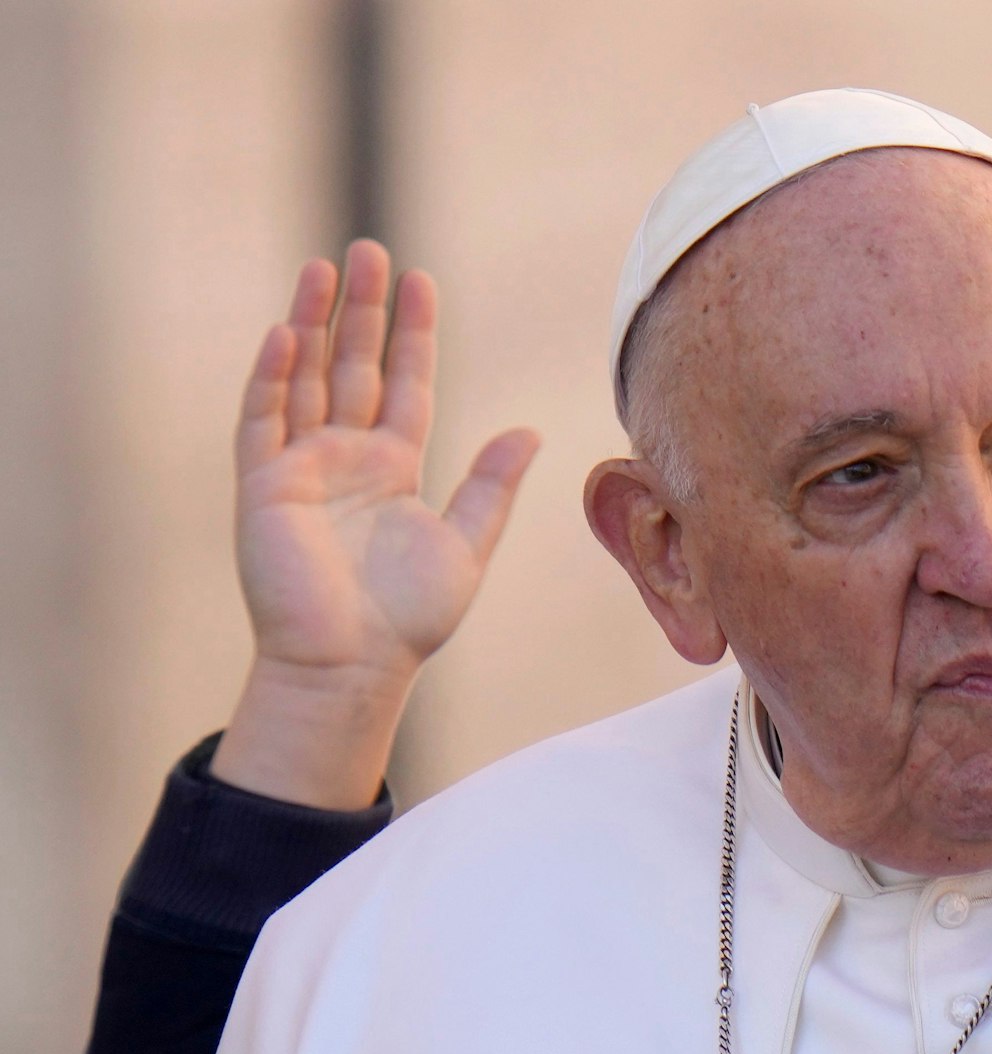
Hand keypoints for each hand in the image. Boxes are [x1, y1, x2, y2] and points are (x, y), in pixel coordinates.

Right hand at [211, 241, 539, 807]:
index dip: (413, 333)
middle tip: (368, 250)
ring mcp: (301, 468)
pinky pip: (263, 420)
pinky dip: (273, 377)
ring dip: (312, 324)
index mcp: (394, 468)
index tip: (420, 280)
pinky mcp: (263, 488)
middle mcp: (346, 458)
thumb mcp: (466, 543)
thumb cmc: (410, 617)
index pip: (406, 383)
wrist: (355, 664)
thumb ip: (492, 485)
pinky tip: (287, 334)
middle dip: (361, 310)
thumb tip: (528, 431)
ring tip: (322, 268)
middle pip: (354, 366)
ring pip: (305, 378)